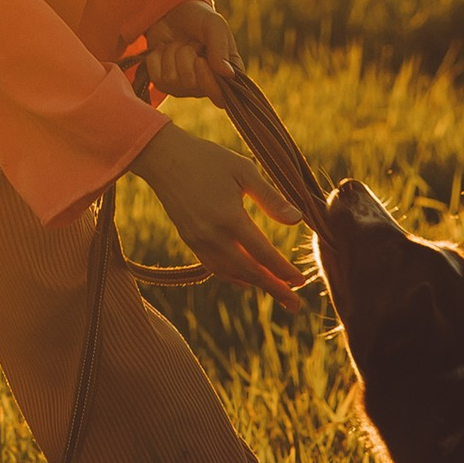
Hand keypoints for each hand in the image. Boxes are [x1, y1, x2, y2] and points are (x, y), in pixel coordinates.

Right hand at [133, 120, 305, 297]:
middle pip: (249, 272)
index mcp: (229, 217)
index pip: (263, 254)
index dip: (283, 271)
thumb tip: (298, 220)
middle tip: (295, 305)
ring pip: (231, 273)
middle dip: (274, 289)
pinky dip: (233, 277)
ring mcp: (198, 240)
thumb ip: (270, 198)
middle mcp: (212, 235)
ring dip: (256, 284)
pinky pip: (214, 267)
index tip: (301, 282)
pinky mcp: (189, 240)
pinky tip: (246, 280)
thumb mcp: (243, 170)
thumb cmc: (207, 158)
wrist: (163, 157)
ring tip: (276, 292)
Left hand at [144, 0, 240, 100]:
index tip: (200, 60)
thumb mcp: (215, 26)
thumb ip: (220, 48)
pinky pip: (154, 76)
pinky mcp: (163, 82)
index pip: (220, 97)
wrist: (172, 10)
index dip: (206, 80)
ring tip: (178, 43)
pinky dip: (156, 57)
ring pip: (170, 79)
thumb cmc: (199, 18)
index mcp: (224, 75)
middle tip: (191, 42)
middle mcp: (204, 85)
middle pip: (190, 83)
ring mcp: (182, 86)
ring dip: (171, 53)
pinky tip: (164, 49)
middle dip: (186, 55)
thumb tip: (227, 74)